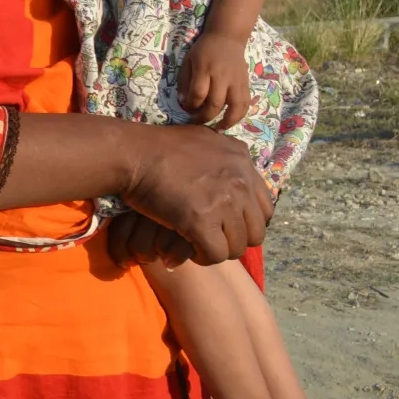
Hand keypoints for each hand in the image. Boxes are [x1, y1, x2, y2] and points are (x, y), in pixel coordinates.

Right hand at [119, 123, 271, 265]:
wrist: (132, 153)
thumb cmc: (158, 147)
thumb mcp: (204, 140)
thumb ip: (224, 158)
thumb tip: (235, 174)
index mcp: (242, 160)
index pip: (266, 207)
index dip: (247, 222)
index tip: (227, 226)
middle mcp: (240, 181)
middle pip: (256, 232)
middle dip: (234, 240)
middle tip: (212, 239)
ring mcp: (223, 201)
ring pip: (237, 247)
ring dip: (217, 250)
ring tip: (198, 245)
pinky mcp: (201, 221)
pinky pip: (215, 255)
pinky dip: (203, 258)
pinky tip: (189, 250)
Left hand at [179, 32, 251, 129]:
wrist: (227, 38)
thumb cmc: (204, 50)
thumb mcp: (188, 61)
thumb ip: (184, 82)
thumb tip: (183, 103)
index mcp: (205, 69)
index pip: (198, 93)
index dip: (191, 106)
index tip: (187, 110)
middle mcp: (222, 76)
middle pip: (215, 103)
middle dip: (205, 117)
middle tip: (197, 122)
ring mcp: (236, 81)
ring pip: (235, 106)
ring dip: (227, 121)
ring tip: (218, 129)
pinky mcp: (246, 84)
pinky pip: (246, 103)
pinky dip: (240, 115)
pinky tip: (231, 122)